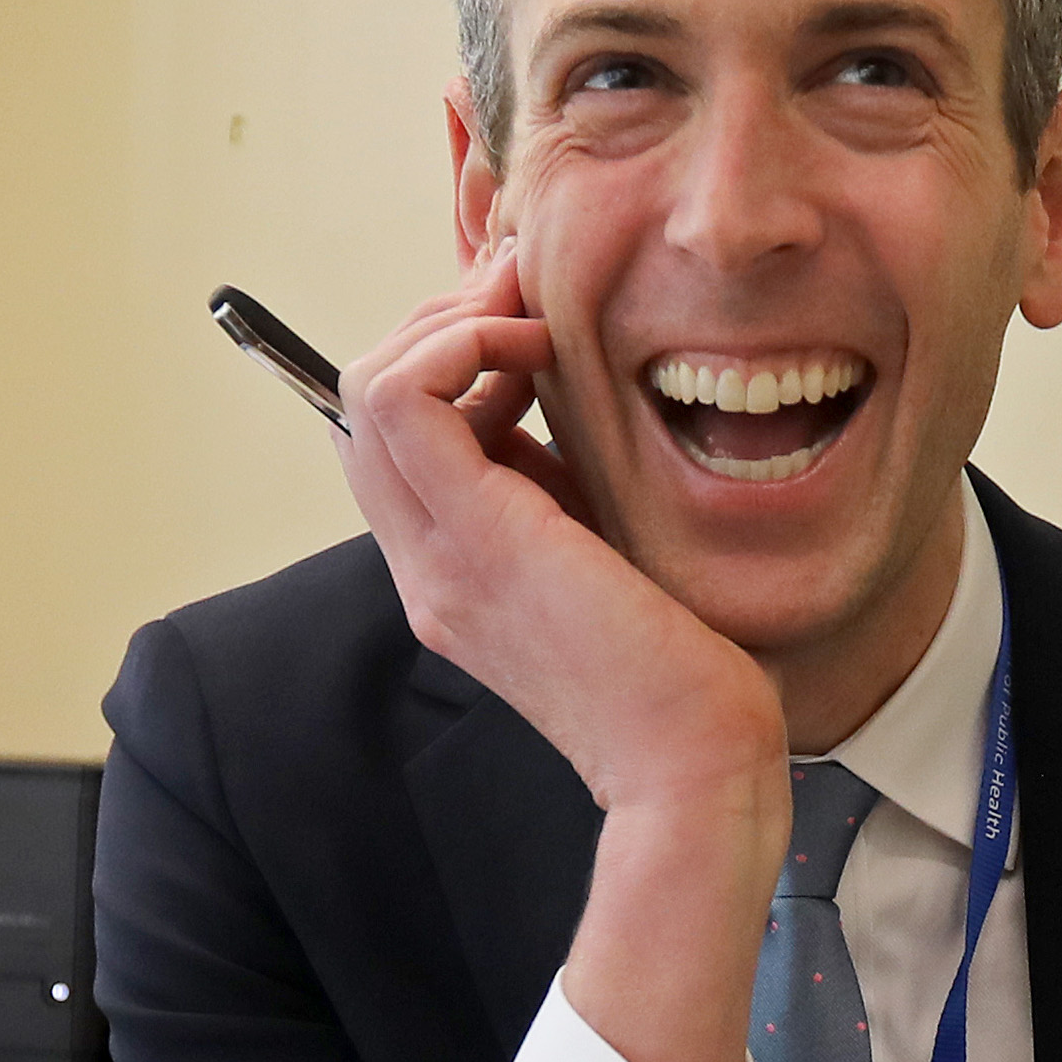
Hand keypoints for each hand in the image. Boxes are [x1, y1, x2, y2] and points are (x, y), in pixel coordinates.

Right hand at [333, 248, 782, 1061]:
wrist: (697, 765)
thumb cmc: (683, 671)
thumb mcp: (609, 549)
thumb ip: (566, 483)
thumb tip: (557, 388)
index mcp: (454, 569)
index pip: (395, 435)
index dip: (448, 356)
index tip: (536, 328)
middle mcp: (426, 565)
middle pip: (364, 402)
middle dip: (442, 319)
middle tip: (529, 296)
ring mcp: (439, 557)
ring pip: (367, 390)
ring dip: (448, 321)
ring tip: (532, 319)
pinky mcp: (477, 542)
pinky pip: (403, 400)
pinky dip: (456, 342)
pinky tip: (534, 346)